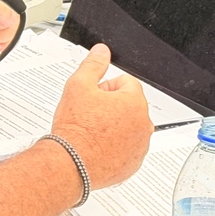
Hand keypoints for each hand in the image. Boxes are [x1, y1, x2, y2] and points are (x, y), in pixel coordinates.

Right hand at [50, 43, 151, 188]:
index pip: (125, 83)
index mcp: (134, 102)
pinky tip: (97, 146)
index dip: (105, 87)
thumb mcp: (78, 86)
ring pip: (128, 127)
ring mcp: (140, 146)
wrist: (71, 163)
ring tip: (92, 132)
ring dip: (114, 126)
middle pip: (128, 104)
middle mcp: (143, 124)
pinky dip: (115, 146)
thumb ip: (93, 65)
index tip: (92, 98)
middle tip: (89, 115)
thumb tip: (101, 51)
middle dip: (111, 106)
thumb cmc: (76, 128)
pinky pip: (127, 148)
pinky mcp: (133, 164)